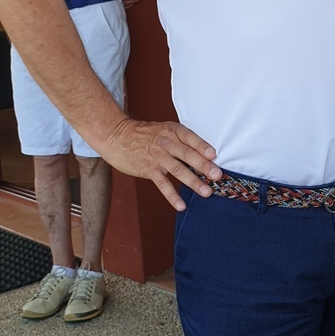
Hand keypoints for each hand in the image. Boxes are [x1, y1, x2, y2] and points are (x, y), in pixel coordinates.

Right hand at [100, 118, 219, 211]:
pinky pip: (162, 184)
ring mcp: (157, 157)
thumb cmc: (146, 134)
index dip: (202, 146)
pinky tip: (181, 205)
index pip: (190, 138)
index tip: (214, 155)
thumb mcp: (165, 130)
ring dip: (193, 181)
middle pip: (187, 155)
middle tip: (217, 175)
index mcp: (173, 131)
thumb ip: (183, 140)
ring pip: (178, 170)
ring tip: (206, 192)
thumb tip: (207, 155)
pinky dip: (172, 195)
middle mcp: (166, 143)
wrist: (117, 136)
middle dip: (203, 166)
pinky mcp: (148, 170)